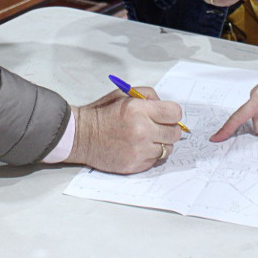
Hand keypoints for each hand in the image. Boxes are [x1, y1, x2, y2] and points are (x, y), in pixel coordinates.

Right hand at [65, 88, 185, 173]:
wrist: (81, 136)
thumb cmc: (102, 114)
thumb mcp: (123, 93)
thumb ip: (147, 95)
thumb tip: (163, 105)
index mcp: (139, 110)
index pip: (175, 113)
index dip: (172, 114)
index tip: (166, 115)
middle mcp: (142, 131)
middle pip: (175, 133)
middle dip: (169, 129)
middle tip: (158, 127)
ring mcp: (140, 150)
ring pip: (168, 149)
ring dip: (161, 143)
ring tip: (147, 138)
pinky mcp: (136, 165)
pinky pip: (156, 160)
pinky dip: (151, 155)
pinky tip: (138, 148)